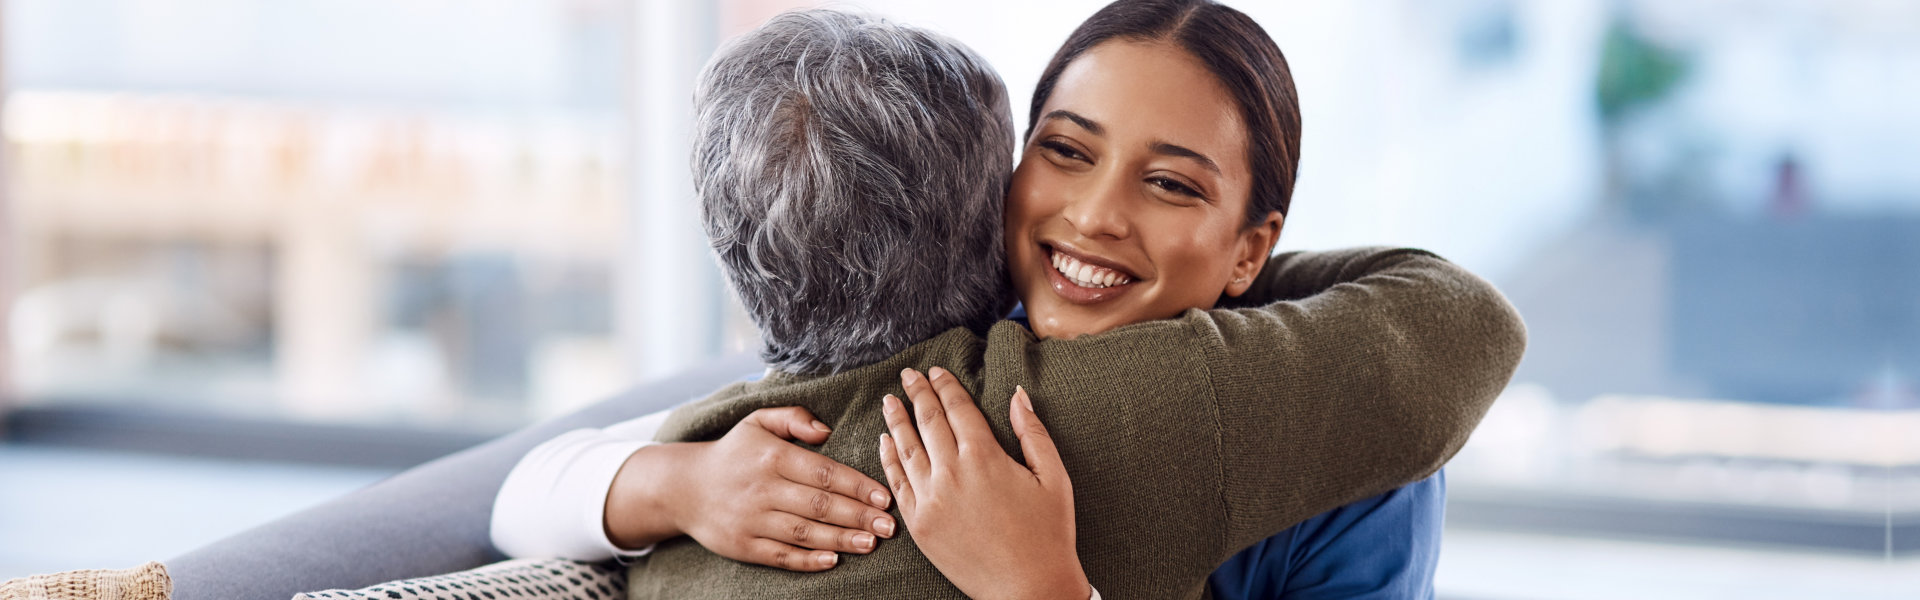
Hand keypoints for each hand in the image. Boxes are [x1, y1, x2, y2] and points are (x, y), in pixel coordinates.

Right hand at [604, 406, 896, 570]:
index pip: (823, 472)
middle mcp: (762, 488)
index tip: (884, 497)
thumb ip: (794, 417)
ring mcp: (751, 520)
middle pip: (819, 505)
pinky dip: (807, 561)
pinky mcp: (742, 545)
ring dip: (840, 540)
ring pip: (803, 533)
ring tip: (870, 543)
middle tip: (889, 527)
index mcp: (771, 456)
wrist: (682, 487)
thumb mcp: (758, 421)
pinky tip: (832, 561)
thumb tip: (826, 429)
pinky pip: (779, 556)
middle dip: (858, 516)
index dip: (857, 486)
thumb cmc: (733, 452)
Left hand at [878, 367, 1089, 599]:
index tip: (936, 371)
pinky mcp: (919, 525)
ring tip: (890, 400)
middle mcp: (952, 473)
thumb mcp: (1053, 476)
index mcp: (985, 456)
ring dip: (896, 420)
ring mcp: (931, 500)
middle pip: (928, 421)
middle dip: (918, 393)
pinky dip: (888, 459)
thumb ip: (1032, 432)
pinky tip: (884, 442)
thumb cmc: (1049, 533)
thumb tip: (1017, 394)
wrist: (1029, 589)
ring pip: (906, 448)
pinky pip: (897, 484)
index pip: (957, 408)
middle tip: (908, 375)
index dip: (946, 386)